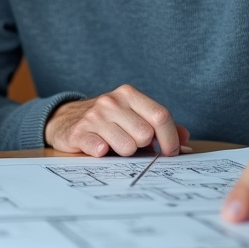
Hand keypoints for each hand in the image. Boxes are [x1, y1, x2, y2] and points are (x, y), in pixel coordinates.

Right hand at [44, 85, 189, 156]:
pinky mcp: (79, 132)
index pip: (160, 115)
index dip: (170, 139)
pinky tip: (100, 149)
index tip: (170, 152)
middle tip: (133, 145)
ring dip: (124, 153)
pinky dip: (103, 153)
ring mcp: (94, 116)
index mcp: (129, 94)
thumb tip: (184, 139)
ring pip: (127, 146)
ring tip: (115, 146)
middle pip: (145, 134)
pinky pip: (100, 149)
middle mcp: (111, 101)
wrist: (65, 119)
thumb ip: (159, 126)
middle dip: (143, 146)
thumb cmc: (107, 121)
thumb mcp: (132, 116)